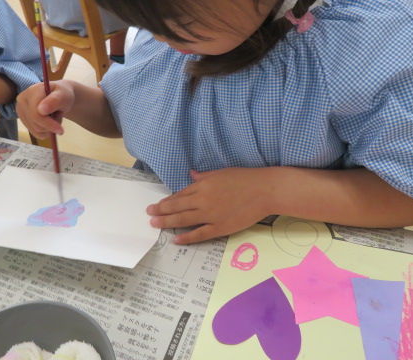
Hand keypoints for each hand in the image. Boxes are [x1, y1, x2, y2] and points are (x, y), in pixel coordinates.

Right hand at [16, 81, 72, 138]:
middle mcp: (22, 101)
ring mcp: (20, 111)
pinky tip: (50, 124)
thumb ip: (55, 100)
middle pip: (35, 123)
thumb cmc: (62, 94)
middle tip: (60, 122)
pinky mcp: (23, 119)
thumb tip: (41, 110)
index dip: (49, 123)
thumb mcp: (64, 94)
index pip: (36, 114)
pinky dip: (45, 132)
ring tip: (55, 118)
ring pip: (35, 130)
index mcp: (31, 92)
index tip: (61, 130)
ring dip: (49, 129)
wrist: (59, 95)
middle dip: (50, 127)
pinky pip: (34, 133)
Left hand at [146, 168, 270, 243]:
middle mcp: (203, 200)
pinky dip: (186, 237)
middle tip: (149, 214)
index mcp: (203, 185)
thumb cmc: (244, 178)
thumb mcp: (221, 173)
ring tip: (154, 224)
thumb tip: (191, 174)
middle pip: (177, 207)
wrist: (264, 191)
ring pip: (183, 220)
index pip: (181, 194)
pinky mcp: (220, 227)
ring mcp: (210, 215)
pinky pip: (199, 234)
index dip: (168, 200)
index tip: (158, 204)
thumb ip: (204, 176)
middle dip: (161, 210)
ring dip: (167, 222)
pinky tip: (176, 239)